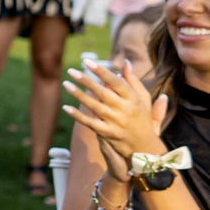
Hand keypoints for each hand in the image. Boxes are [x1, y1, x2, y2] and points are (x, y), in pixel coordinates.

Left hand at [61, 55, 170, 170]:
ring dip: (79, 95)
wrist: (144, 147)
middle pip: (103, 93)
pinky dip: (78, 116)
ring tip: (66, 84)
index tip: (87, 62)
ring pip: (94, 106)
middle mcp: (124, 110)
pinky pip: (90, 123)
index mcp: (133, 99)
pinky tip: (66, 107)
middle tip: (71, 71)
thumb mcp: (143, 99)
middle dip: (87, 81)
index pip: (117, 82)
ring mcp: (115, 122)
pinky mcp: (107, 133)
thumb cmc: (142, 118)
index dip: (102, 71)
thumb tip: (125, 62)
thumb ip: (133, 81)